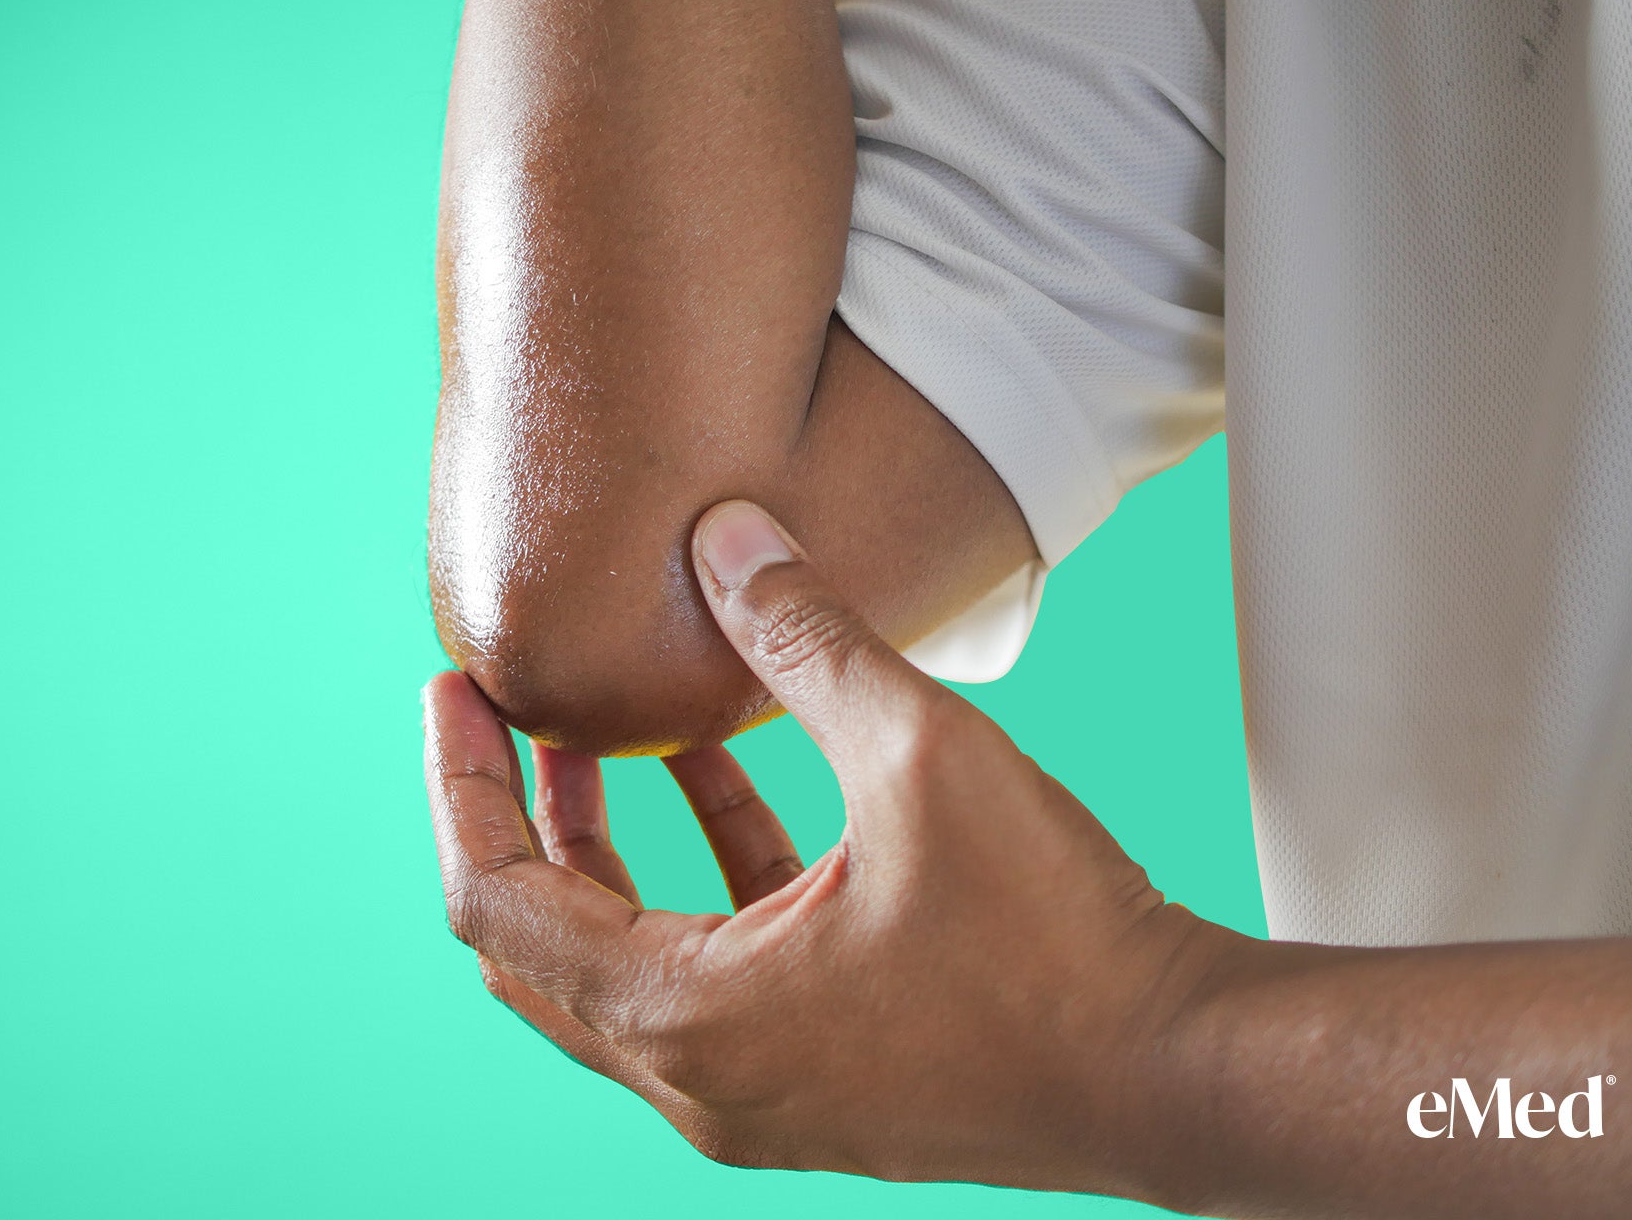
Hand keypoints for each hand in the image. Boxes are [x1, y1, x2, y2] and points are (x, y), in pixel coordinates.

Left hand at [422, 500, 1236, 1193]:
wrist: (1178, 1075)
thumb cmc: (1053, 941)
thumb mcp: (918, 755)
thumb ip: (805, 638)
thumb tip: (725, 538)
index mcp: (684, 1016)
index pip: (496, 899)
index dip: (462, 783)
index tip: (453, 687)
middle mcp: (697, 1078)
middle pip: (536, 943)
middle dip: (517, 815)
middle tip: (510, 708)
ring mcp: (755, 1092)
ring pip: (619, 962)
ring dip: (602, 847)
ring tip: (602, 733)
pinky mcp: (816, 1080)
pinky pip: (709, 972)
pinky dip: (694, 879)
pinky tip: (718, 778)